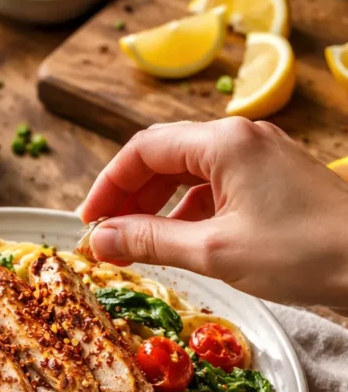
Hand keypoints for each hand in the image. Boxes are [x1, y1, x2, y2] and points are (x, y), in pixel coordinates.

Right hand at [82, 118, 347, 308]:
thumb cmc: (303, 253)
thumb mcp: (215, 251)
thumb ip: (150, 242)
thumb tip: (99, 241)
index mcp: (223, 142)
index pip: (143, 150)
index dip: (107, 186)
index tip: (88, 223)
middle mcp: (241, 139)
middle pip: (165, 158)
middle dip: (130, 197)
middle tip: (106, 237)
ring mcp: (262, 158)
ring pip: (191, 175)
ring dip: (159, 208)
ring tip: (137, 246)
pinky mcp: (276, 181)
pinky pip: (219, 189)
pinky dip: (191, 214)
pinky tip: (183, 244)